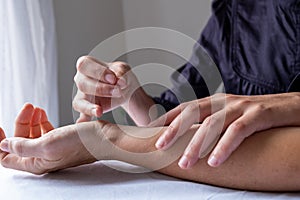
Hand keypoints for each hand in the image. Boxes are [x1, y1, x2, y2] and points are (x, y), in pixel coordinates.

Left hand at [0, 103, 96, 173]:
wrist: (105, 138)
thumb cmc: (81, 143)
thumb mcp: (48, 144)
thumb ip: (23, 147)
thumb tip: (4, 145)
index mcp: (36, 163)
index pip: (6, 157)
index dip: (0, 142)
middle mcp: (43, 157)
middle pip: (19, 142)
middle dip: (20, 123)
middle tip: (28, 107)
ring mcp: (53, 148)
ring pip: (32, 135)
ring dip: (31, 120)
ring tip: (36, 108)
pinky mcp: (61, 140)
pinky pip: (44, 131)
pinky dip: (41, 121)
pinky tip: (43, 113)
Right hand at [73, 56, 140, 122]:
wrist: (126, 89)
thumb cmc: (120, 75)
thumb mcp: (124, 69)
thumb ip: (121, 71)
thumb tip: (119, 80)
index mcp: (87, 65)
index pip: (84, 65)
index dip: (98, 72)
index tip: (113, 78)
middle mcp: (81, 79)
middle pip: (82, 84)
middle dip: (100, 89)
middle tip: (118, 91)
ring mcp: (82, 95)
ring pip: (79, 101)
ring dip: (91, 107)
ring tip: (100, 111)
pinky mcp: (86, 110)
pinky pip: (81, 116)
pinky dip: (83, 121)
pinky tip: (84, 125)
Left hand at [152, 93, 299, 168]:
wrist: (293, 107)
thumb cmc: (257, 116)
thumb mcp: (231, 117)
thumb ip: (213, 124)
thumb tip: (191, 139)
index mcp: (217, 102)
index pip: (186, 108)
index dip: (168, 118)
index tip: (150, 131)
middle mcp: (226, 101)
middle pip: (194, 113)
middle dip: (174, 130)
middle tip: (160, 147)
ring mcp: (242, 107)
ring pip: (213, 124)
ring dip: (197, 144)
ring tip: (185, 163)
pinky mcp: (260, 115)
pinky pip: (238, 131)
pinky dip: (224, 146)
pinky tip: (214, 161)